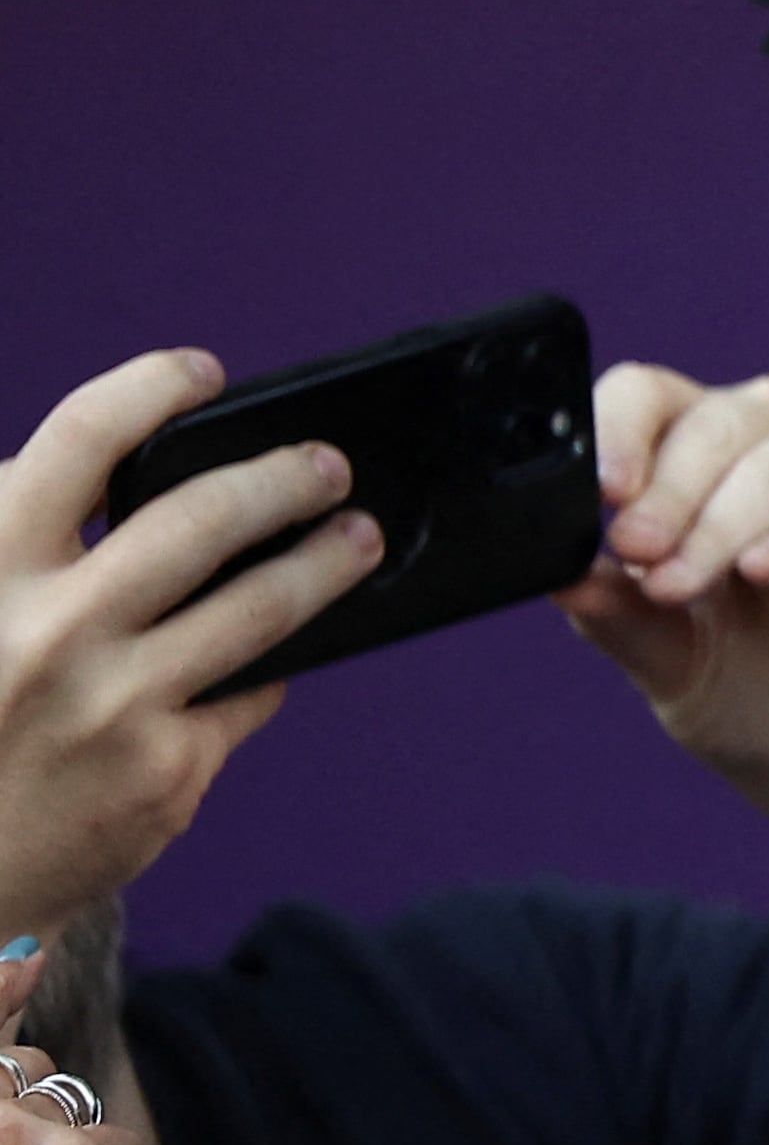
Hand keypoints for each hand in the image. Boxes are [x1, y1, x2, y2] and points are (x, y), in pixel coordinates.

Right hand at [0, 350, 380, 937]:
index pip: (80, 441)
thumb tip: (133, 469)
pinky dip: (257, 672)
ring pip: (260, 611)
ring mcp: (114, 704)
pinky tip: (269, 659)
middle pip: (204, 519)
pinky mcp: (165, 772)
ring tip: (359, 537)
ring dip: (324, 563)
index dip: (149, 389)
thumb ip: (23, 544)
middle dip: (285, 479)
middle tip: (328, 464)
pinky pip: (245, 695)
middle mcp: (49, 631)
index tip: (200, 372)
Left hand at [562, 366, 768, 886]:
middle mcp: (763, 439)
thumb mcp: (660, 655)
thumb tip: (557, 576)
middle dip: (667, 494)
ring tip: (681, 585)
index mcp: (688, 450)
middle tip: (636, 555)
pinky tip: (764, 569)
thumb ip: (614, 613)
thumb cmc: (740, 679)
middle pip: (711, 425)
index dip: (619, 431)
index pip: (645, 398)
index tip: (598, 492)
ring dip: (723, 524)